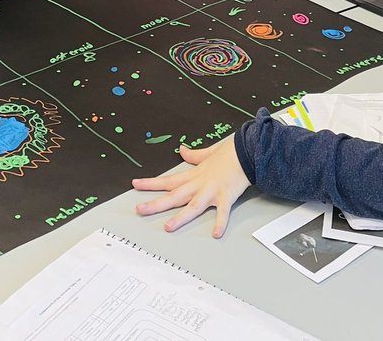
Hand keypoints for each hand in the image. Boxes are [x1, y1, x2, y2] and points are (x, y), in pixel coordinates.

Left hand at [131, 136, 250, 237]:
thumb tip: (182, 150)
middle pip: (174, 196)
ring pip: (192, 206)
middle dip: (155, 203)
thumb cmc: (229, 151)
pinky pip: (223, 212)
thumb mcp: (207, 152)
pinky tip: (216, 233)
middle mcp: (199, 184)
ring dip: (180, 217)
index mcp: (194, 175)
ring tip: (168, 227)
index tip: (135, 184)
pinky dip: (220, 222)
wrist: (247, 150)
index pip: (168, 180)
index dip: (150, 183)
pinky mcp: (226, 196)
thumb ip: (194, 155)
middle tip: (139, 210)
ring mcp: (211, 191)